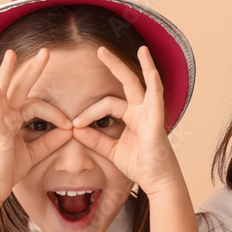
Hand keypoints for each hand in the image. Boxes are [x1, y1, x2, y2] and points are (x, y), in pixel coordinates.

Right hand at [0, 48, 72, 204]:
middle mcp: (4, 116)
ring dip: (9, 72)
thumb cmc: (7, 171)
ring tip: (12, 54)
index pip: (36, 105)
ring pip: (4, 92)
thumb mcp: (34, 153)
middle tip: (46, 52)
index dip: (55, 113)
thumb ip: (50, 141)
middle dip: (32, 69)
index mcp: (13, 119)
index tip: (69, 126)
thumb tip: (69, 131)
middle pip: (20, 87)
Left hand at [71, 46, 179, 195]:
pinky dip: (155, 85)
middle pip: (127, 82)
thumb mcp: (111, 151)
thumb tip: (75, 130)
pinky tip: (153, 73)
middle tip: (100, 50)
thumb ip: (95, 139)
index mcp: (132, 117)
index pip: (107, 104)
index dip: (88, 112)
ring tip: (142, 49)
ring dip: (145, 65)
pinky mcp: (157, 122)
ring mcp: (151, 114)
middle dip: (114, 65)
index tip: (73, 125)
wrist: (157, 182)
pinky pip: (157, 100)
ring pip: (146, 84)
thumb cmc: (140, 166)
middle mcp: (142, 111)